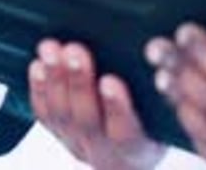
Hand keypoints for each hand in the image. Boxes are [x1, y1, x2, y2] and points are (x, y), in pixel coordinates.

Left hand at [29, 39, 165, 169]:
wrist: (136, 154)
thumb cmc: (160, 121)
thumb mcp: (167, 114)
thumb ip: (162, 93)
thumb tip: (161, 54)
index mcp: (140, 151)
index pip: (126, 134)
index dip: (116, 108)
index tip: (110, 80)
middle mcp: (107, 155)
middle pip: (87, 122)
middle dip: (79, 82)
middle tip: (75, 50)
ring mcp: (80, 146)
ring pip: (62, 117)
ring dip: (55, 80)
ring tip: (52, 49)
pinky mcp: (62, 137)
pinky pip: (46, 117)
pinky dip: (39, 89)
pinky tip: (38, 65)